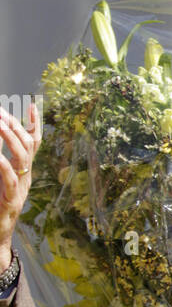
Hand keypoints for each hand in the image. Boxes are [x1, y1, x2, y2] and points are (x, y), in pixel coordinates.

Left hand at [0, 102, 40, 270]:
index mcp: (24, 172)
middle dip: (14, 126)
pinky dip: (3, 166)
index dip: (34, 124)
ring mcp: (19, 190)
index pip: (34, 143)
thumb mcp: (1, 180)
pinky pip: (10, 181)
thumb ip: (2, 163)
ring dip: (9, 139)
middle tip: (0, 112)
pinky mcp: (10, 202)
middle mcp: (25, 178)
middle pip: (27, 146)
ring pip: (21, 159)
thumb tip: (0, 142)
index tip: (32, 104)